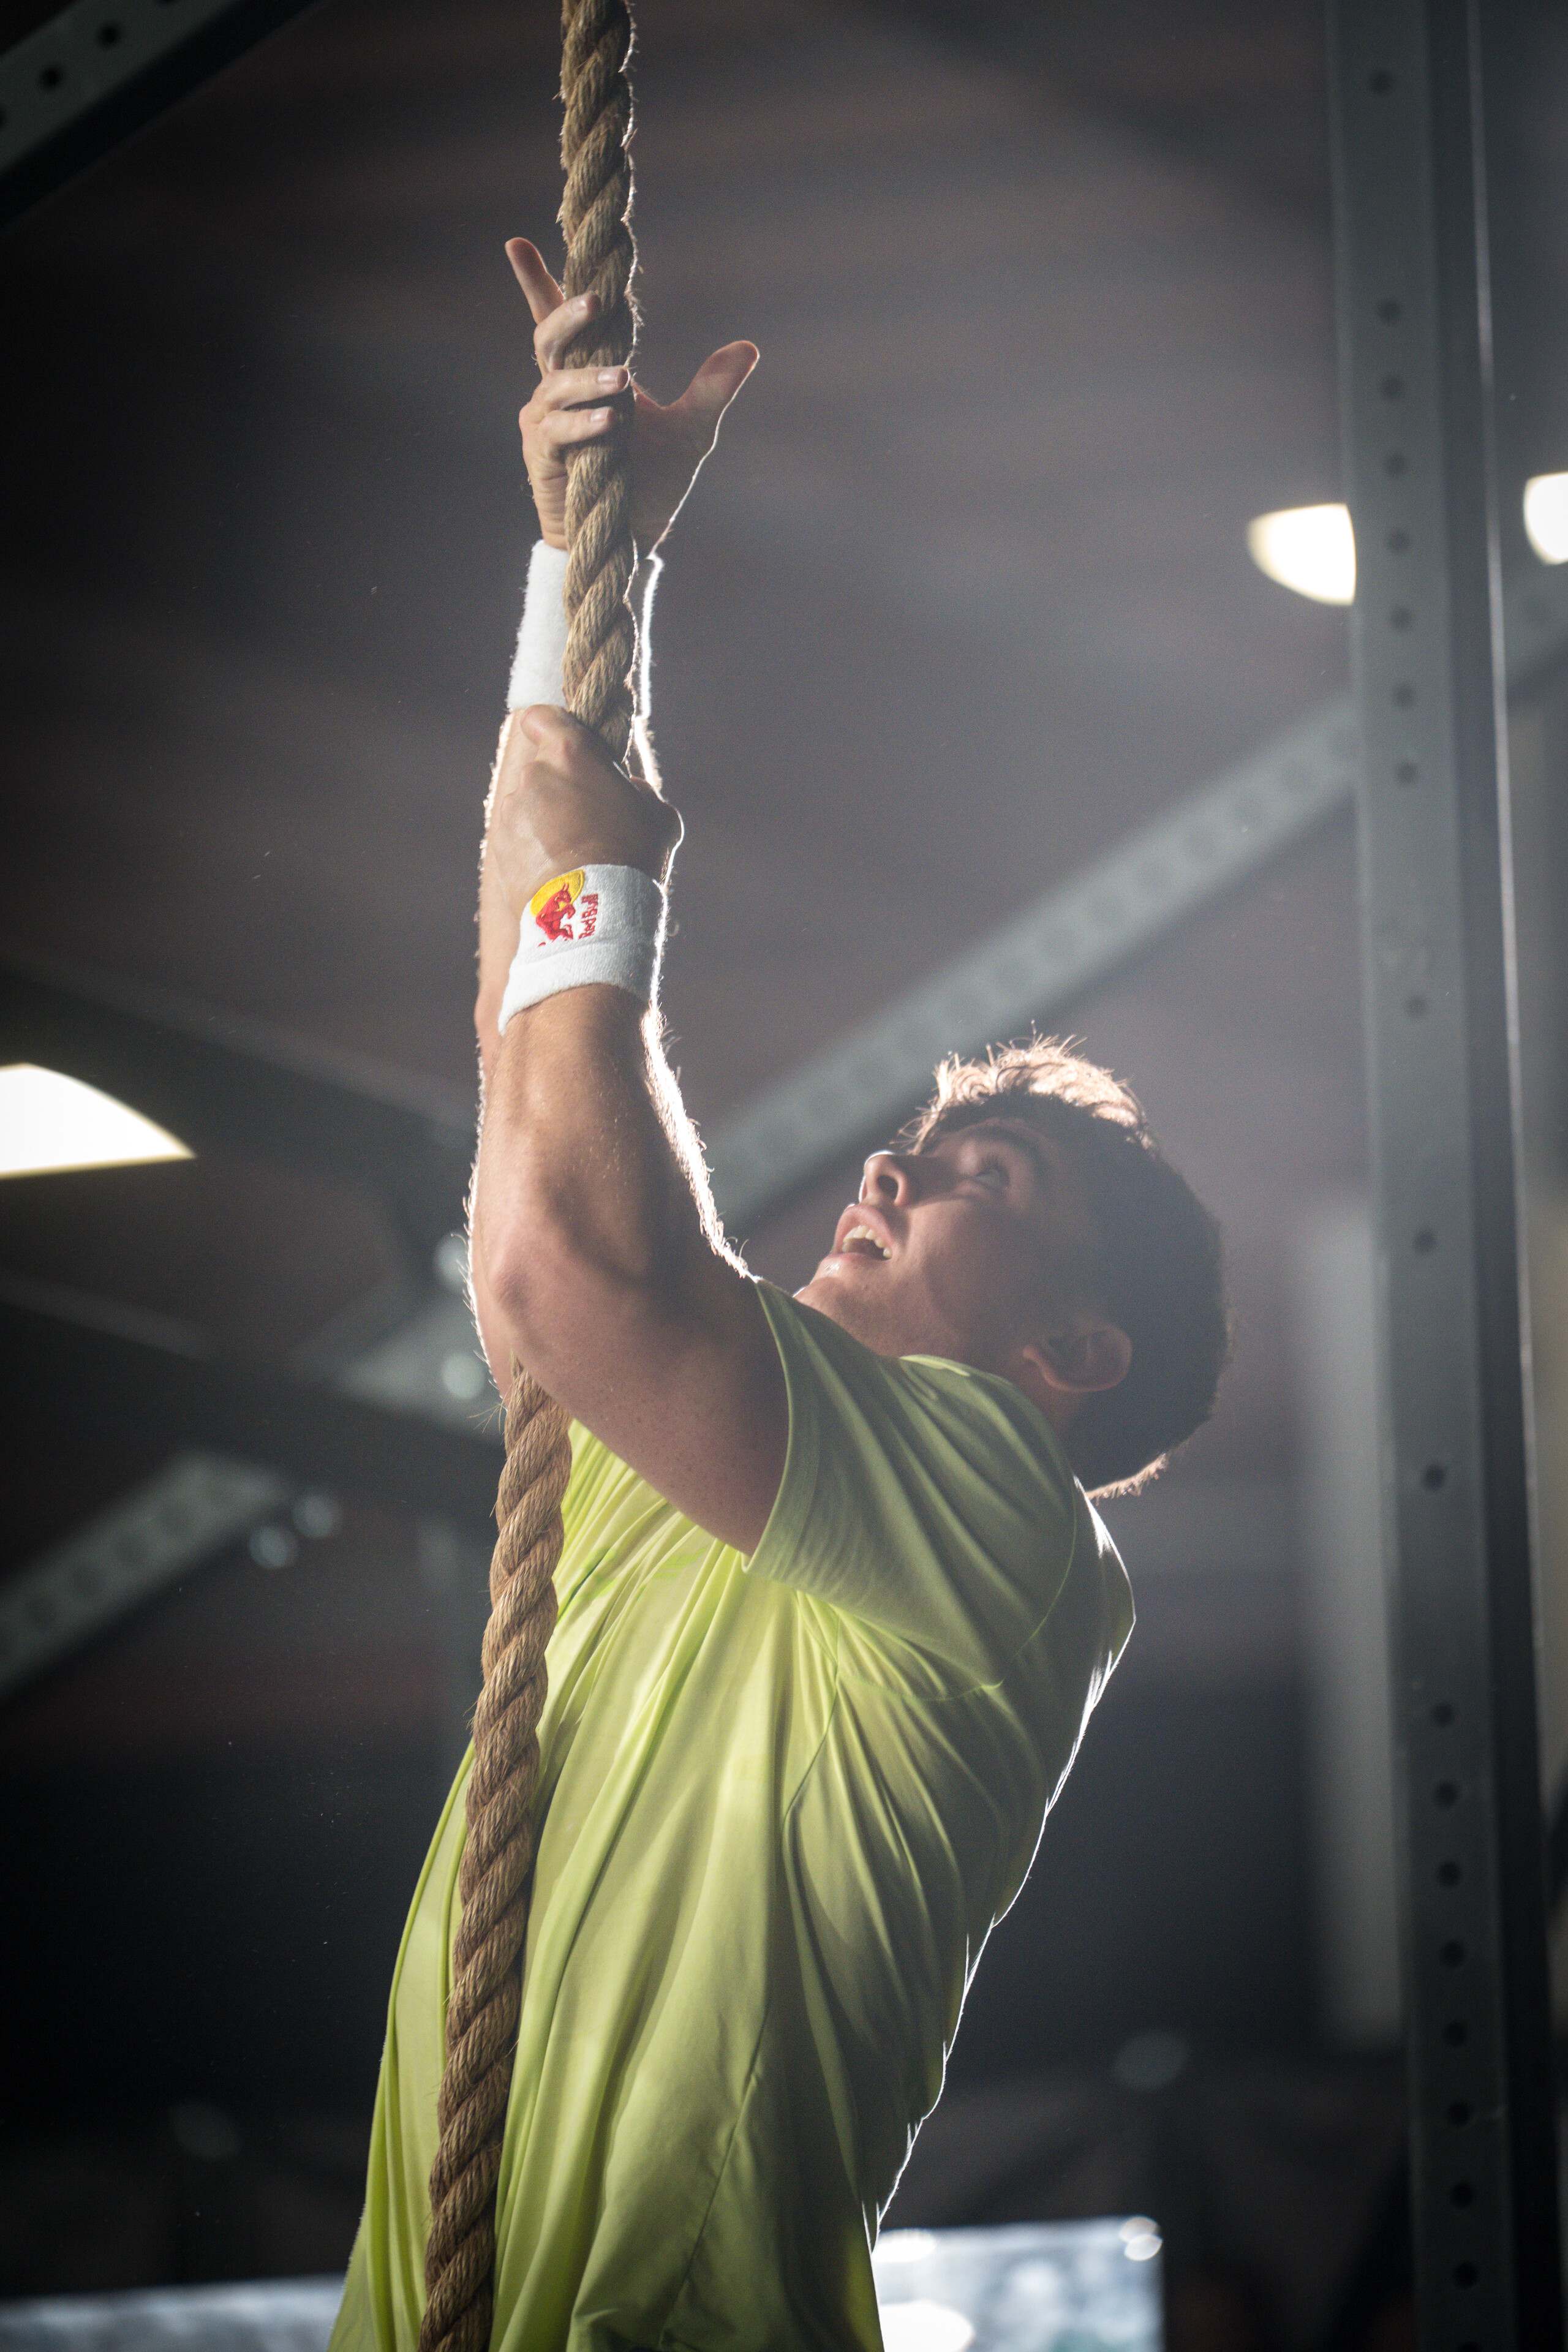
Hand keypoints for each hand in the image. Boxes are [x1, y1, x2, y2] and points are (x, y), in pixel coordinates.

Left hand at [483, 705, 682, 935]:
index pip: (540, 716)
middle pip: (540, 767)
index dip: (551, 727)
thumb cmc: (631, 858)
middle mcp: (533, 775)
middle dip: (558, 784)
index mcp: (569, 754)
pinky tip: (557, 870)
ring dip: (544, 818)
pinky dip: (531, 848)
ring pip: (527, 804)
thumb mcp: (658, 816)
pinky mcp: (499, 847)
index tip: (567, 745)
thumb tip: (631, 789)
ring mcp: (511, 812)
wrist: (591, 916)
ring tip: (572, 851)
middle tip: (587, 814)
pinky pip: (517, 837)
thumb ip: (640, 790)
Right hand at [507, 237, 756, 554]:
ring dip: (590, 381)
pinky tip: (610, 422)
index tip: (515, 242)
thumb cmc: (651, 481)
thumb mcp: (692, 431)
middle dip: (570, 314)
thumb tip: (749, 347)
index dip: (538, 283)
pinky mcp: (543, 455)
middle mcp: (558, 389)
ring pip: (557, 383)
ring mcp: (545, 421)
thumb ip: (713, 389)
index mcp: (588, 372)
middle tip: (597, 299)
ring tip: (623, 383)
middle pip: (551, 336)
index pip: (559, 320)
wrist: (630, 538)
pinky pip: (558, 431)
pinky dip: (584, 425)